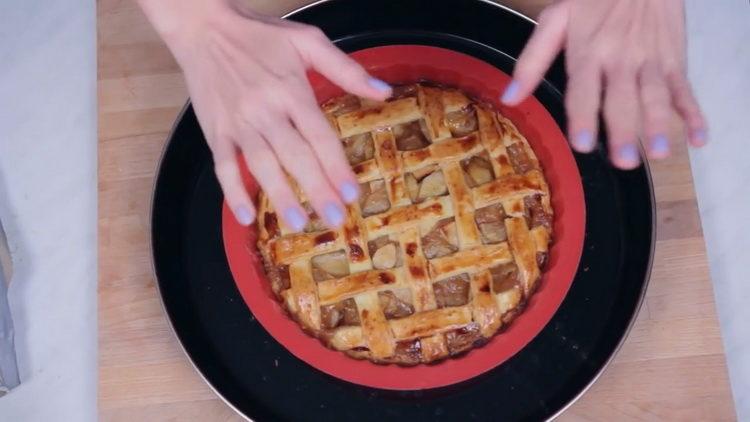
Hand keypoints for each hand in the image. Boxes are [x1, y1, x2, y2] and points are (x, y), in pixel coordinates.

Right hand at [138, 0, 391, 227]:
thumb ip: (346, 68)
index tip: (352, 192)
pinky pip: (223, 166)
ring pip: (261, 165)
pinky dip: (232, 192)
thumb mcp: (308, 40)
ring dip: (280, 196)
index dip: (337, 166)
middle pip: (295, 156)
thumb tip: (383, 92)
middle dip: (316, 189)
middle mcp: (265, 110)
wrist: (204, 27)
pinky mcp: (215, 130)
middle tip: (335, 219)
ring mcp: (238, 123)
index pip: (319, 135)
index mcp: (291, 90)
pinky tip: (246, 216)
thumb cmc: (259, 34)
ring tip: (299, 222)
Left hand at [501, 0, 706, 168]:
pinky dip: (695, 113)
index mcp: (588, 53)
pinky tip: (700, 138)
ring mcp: (650, 62)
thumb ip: (532, 60)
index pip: (584, 91)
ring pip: (657, 97)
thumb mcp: (555, 20)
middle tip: (624, 161)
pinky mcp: (673, 61)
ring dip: (660, 126)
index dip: (583, 117)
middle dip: (624, 131)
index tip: (583, 144)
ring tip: (660, 153)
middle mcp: (620, 60)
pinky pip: (685, 89)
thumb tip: (509, 98)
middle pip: (622, 100)